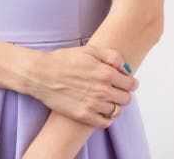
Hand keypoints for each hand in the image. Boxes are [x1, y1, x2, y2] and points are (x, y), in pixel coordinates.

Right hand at [23, 44, 137, 128]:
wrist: (42, 74)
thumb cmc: (64, 60)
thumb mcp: (90, 50)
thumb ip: (112, 56)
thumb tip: (126, 69)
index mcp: (106, 73)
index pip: (131, 84)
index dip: (130, 82)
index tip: (125, 82)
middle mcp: (103, 90)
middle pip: (126, 99)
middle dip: (123, 93)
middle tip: (115, 90)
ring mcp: (93, 105)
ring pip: (117, 111)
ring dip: (114, 105)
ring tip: (105, 99)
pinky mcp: (84, 116)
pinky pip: (105, 123)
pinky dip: (106, 118)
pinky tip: (100, 110)